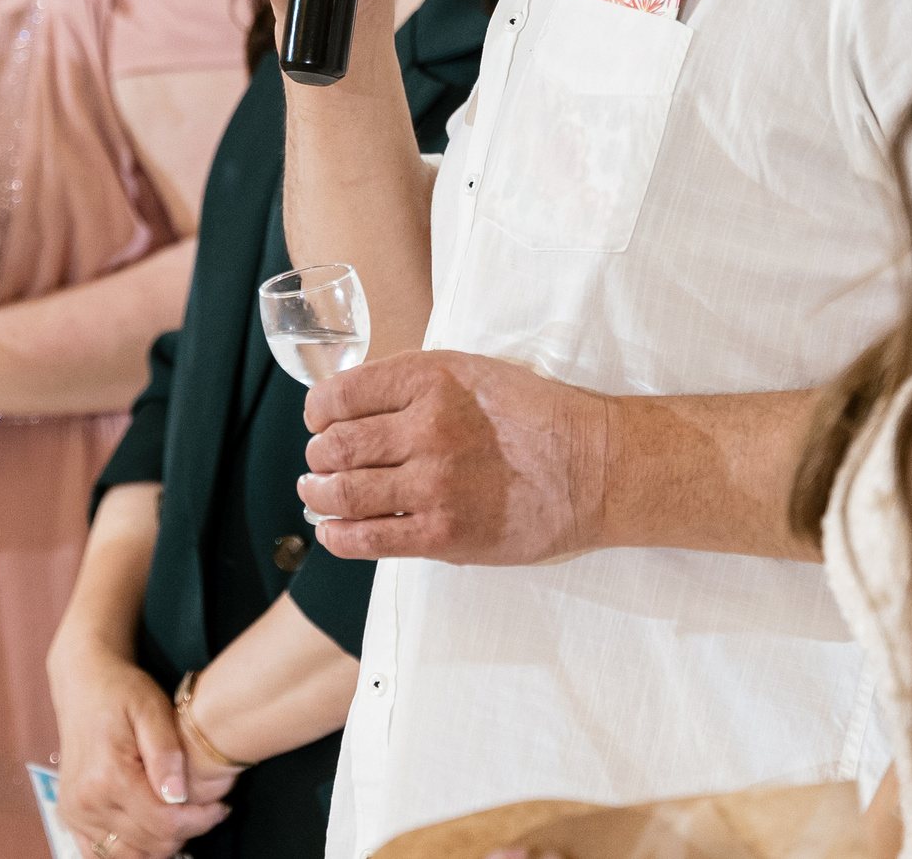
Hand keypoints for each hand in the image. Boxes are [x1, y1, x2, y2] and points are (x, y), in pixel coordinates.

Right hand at [48, 637, 233, 858]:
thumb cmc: (122, 691)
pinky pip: (102, 855)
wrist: (83, 683)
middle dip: (186, 831)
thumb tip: (178, 796)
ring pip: (130, 856)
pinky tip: (153, 833)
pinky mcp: (72, 816)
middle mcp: (86, 802)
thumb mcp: (152, 708)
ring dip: (161, 845)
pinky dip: (132, 851)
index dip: (200, 821)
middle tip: (205, 808)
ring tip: (181, 818)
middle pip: (150, 844)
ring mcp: (75, 813)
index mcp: (108, 777)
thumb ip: (166, 753)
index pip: (164, 823)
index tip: (221, 807)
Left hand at [300, 351, 608, 564]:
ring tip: (317, 495)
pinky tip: (333, 531)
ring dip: (318, 495)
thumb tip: (355, 407)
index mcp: (430, 378)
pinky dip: (339, 536)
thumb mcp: (472, 372)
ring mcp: (433, 484)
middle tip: (319, 463)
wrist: (594, 467)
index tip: (321, 421)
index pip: (340, 395)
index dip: (319, 412)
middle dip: (317, 457)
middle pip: (334, 446)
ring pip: (342, 492)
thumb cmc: (536, 416)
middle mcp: (427, 427)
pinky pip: (368, 538)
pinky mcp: (443, 533)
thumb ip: (415, 385)